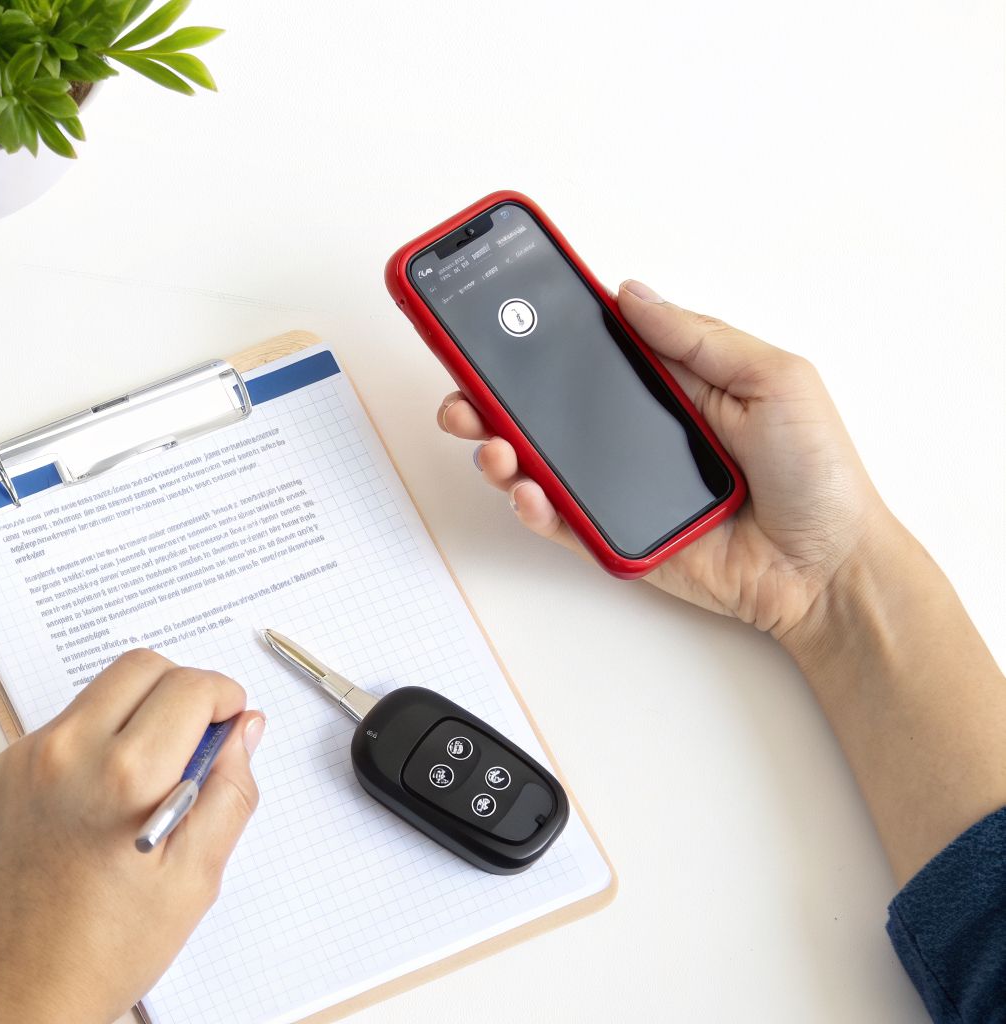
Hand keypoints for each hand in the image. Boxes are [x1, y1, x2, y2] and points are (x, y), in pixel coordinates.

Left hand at [0, 650, 265, 1023]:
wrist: (8, 1003)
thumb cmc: (99, 957)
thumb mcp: (194, 881)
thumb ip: (229, 793)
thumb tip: (242, 732)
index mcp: (124, 775)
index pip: (190, 686)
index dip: (222, 698)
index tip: (228, 721)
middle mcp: (61, 753)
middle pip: (136, 669)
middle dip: (177, 692)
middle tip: (190, 742)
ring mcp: (12, 764)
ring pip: (85, 705)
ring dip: (121, 727)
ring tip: (129, 800)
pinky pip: (40, 744)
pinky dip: (71, 763)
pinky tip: (78, 823)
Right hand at [437, 280, 893, 637]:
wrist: (827, 567)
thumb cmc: (818, 473)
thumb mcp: (774, 378)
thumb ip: (697, 338)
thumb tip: (632, 293)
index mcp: (670, 382)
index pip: (590, 349)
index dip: (543, 334)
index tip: (498, 316)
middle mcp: (633, 430)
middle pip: (543, 406)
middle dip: (490, 395)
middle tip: (462, 389)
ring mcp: (617, 484)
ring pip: (536, 461)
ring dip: (498, 448)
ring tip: (490, 443)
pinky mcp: (613, 535)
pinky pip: (557, 520)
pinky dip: (530, 506)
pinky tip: (525, 491)